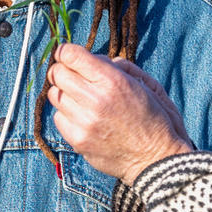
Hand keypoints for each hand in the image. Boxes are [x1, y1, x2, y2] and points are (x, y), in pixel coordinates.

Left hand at [47, 44, 192, 184]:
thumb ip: (118, 67)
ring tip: (83, 100)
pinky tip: (84, 118)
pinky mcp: (77, 140)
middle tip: (75, 78)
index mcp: (113, 81)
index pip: (71, 55)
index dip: (66, 52)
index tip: (68, 55)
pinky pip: (58, 118)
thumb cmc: (155, 119)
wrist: (156, 159)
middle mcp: (95, 99)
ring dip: (66, 94)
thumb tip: (92, 60)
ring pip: (54, 95)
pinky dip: (68, 115)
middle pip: (57, 73)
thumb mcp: (146, 84)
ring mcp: (84, 122)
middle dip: (64, 71)